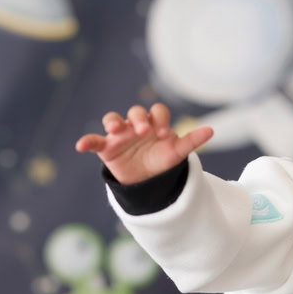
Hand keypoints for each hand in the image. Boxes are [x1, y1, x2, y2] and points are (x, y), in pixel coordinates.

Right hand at [75, 103, 213, 184]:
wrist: (146, 181)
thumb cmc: (162, 162)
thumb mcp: (177, 153)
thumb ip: (191, 141)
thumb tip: (211, 130)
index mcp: (154, 123)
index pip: (157, 112)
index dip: (160, 119)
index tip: (164, 133)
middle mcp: (136, 125)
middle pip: (135, 112)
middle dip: (139, 118)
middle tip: (144, 131)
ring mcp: (120, 134)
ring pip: (113, 119)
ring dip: (113, 121)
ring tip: (115, 128)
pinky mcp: (106, 147)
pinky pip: (94, 141)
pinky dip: (87, 141)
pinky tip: (80, 146)